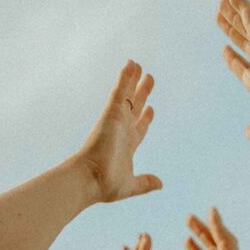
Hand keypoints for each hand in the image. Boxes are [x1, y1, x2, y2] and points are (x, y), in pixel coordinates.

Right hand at [78, 62, 162, 203]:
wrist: (90, 179)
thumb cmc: (105, 185)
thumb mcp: (131, 185)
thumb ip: (145, 183)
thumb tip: (160, 183)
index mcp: (127, 147)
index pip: (138, 128)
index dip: (145, 119)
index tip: (150, 109)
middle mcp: (122, 130)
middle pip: (134, 107)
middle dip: (141, 94)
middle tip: (149, 79)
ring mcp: (116, 120)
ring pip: (127, 95)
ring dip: (133, 80)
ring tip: (139, 65)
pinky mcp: (112, 112)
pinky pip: (120, 90)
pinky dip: (126, 77)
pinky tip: (131, 64)